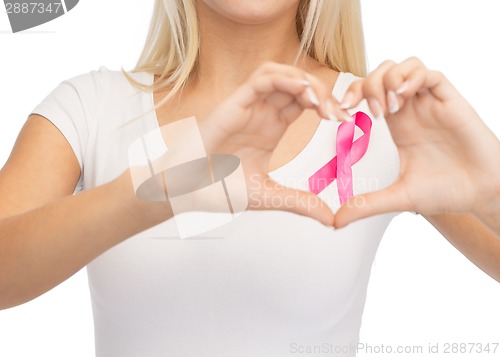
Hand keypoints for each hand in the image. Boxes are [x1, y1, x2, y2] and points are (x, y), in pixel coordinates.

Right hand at [199, 62, 348, 225]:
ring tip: (321, 102)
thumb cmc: (215, 190)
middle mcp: (262, 114)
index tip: (346, 121)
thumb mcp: (267, 196)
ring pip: (281, 75)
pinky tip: (301, 91)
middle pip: (298, 86)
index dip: (328, 106)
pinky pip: (261, 79)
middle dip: (323, 93)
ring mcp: (248, 107)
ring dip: (305, 82)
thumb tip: (330, 219)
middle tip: (340, 112)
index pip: (305, 104)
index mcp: (271, 129)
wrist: (182, 192)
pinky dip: (283, 79)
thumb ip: (299, 203)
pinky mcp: (233, 104)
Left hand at [335, 57, 499, 227]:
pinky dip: (412, 78)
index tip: (342, 114)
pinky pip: (430, 74)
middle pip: (382, 73)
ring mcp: (430, 103)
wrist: (481, 194)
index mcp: (396, 125)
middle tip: (371, 113)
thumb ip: (367, 205)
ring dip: (389, 78)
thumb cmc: (445, 192)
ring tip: (388, 106)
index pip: (367, 93)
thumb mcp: (398, 197)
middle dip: (368, 84)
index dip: (351, 95)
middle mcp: (411, 110)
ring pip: (405, 66)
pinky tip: (403, 99)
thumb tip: (335, 222)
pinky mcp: (451, 101)